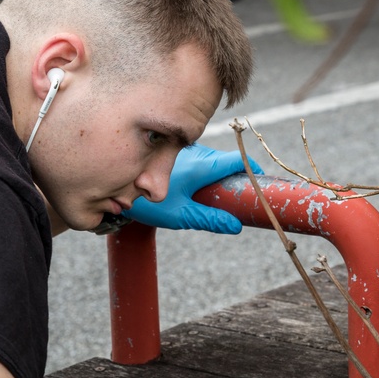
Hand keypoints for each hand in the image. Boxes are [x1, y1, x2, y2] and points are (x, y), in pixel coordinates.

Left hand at [122, 144, 263, 233]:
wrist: (117, 191)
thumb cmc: (150, 203)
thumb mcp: (183, 215)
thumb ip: (211, 219)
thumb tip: (236, 226)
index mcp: (202, 165)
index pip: (239, 160)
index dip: (253, 169)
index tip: (261, 181)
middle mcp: (196, 152)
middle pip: (227, 161)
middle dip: (236, 177)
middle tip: (241, 197)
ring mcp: (185, 151)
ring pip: (212, 161)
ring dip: (218, 176)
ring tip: (218, 197)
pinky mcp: (175, 154)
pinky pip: (199, 160)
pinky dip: (205, 173)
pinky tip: (196, 190)